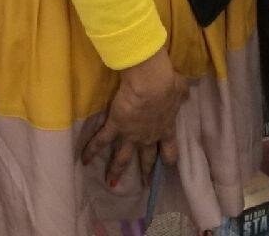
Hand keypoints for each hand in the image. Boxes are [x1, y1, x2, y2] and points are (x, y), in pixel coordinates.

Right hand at [81, 48, 186, 187]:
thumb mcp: (180, 89)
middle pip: (147, 158)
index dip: (168, 158)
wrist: (150, 83)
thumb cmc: (168, 83)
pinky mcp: (116, 126)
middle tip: (145, 184)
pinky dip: (91, 150)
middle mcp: (148, 136)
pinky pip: (101, 141)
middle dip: (146, 171)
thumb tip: (185, 91)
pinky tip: (84, 160)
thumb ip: (182, 94)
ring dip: (116, 171)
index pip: (169, 150)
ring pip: (123, 157)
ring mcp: (131, 134)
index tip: (167, 164)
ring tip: (111, 183)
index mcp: (166, 128)